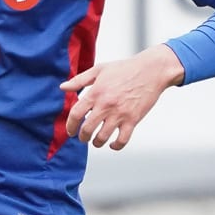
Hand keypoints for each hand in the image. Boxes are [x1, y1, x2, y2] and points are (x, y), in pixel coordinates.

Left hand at [62, 45, 185, 149]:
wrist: (151, 71)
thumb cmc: (125, 68)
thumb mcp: (99, 69)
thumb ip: (79, 80)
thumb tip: (62, 88)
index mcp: (96, 92)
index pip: (76, 114)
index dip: (70, 125)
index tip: (71, 130)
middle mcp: (106, 105)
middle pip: (87, 129)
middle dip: (82, 137)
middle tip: (82, 138)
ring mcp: (120, 114)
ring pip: (102, 137)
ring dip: (96, 143)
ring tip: (96, 141)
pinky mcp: (133, 120)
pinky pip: (122, 140)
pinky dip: (115, 146)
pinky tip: (112, 144)